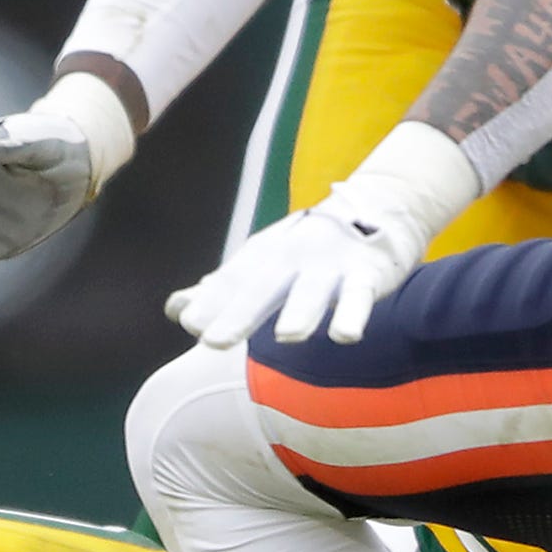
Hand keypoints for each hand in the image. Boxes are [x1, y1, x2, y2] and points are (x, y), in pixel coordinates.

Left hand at [168, 207, 418, 347]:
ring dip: (302, 311)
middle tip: (213, 341)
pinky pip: (360, 295)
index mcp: (265, 256)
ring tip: (288, 336)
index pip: (234, 281)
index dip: (212, 302)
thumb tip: (175, 308)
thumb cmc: (308, 252)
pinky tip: (344, 335)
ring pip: (314, 290)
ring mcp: (331, 264)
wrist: (376, 211)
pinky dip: (353, 313)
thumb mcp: (264, 266)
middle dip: (240, 313)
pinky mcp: (367, 273)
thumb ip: (222, 291)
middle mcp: (293, 256)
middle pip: (265, 286)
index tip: (189, 324)